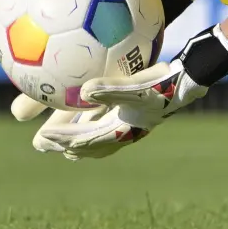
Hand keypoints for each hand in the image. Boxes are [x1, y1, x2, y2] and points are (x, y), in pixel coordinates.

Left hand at [8, 25, 227, 159]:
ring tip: (61, 143)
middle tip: (39, 144)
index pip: (85, 139)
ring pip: (98, 139)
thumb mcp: (137, 86)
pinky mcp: (135, 118)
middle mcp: (124, 133)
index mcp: (121, 130)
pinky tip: (87, 115)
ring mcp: (130, 127)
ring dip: (77, 140)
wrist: (188, 84)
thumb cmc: (163, 84)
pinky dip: (91, 127)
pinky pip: (107, 126)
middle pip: (88, 145)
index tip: (40, 137)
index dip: (62, 139)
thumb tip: (83, 90)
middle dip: (63, 145)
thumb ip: (110, 88)